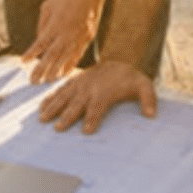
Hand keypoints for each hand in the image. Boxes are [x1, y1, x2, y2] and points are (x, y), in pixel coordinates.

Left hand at [26, 0, 108, 83]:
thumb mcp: (48, 5)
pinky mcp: (88, 36)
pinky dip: (71, 64)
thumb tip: (40, 40)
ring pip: (66, 58)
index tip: (23, 62)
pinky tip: (66, 72)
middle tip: (34, 81)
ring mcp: (79, 36)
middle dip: (42, 69)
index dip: (31, 54)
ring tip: (49, 81)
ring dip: (56, 70)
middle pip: (52, 55)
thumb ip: (42, 24)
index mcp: (55, 24)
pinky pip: (78, 54)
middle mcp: (67, 32)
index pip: (41, 43)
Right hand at [39, 59, 153, 133]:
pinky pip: (60, 89)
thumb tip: (151, 115)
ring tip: (42, 118)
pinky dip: (50, 97)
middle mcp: (89, 88)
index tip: (87, 131)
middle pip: (77, 104)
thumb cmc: (130, 79)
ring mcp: (80, 85)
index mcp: (104, 92)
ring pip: (64, 96)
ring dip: (53, 107)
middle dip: (67, 116)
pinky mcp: (74, 82)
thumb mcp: (144, 86)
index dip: (92, 119)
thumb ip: (148, 99)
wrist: (119, 61)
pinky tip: (41, 106)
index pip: (97, 108)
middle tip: (58, 128)